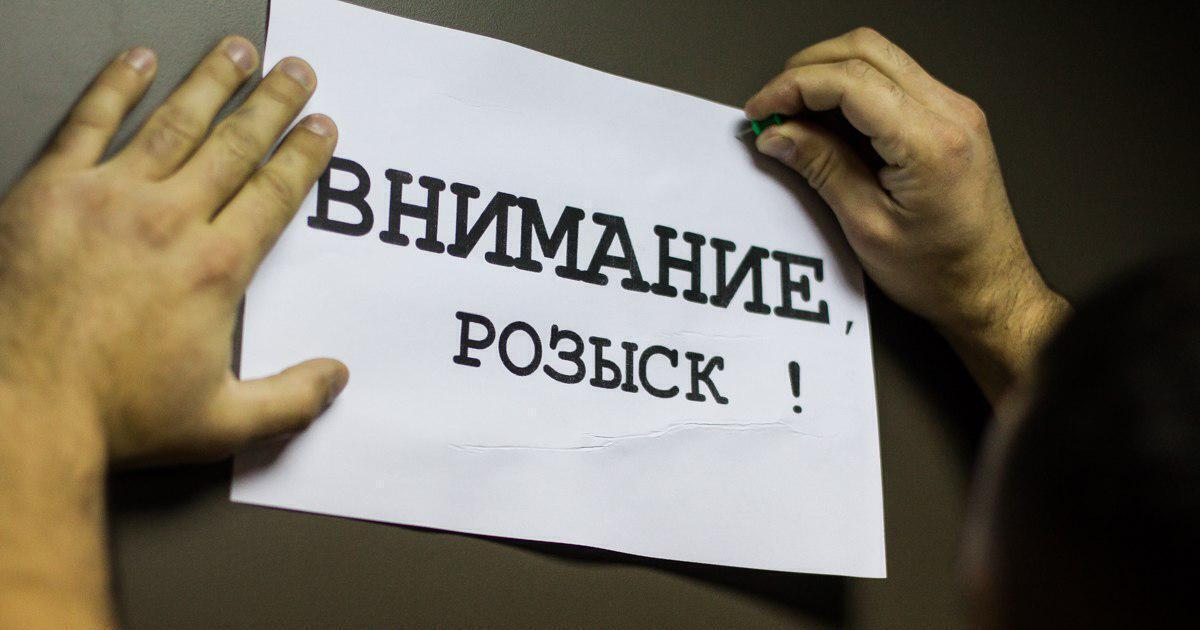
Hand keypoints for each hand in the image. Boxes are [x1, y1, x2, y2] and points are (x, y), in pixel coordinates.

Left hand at [0, 37, 346, 464]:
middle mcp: (170, 221)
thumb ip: (290, 398)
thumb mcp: (221, 422)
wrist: (20, 410)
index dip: (303, 155)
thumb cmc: (117, 417)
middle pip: (235, 146)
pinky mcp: (50, 194)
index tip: (320, 127)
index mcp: (216, 268)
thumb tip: (337, 376)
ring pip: (173, 124)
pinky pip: (89, 124)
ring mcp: (108, 200)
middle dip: (272, 103)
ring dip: (212, 83)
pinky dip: (115, 87)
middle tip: (296, 72)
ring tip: (238, 52)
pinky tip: (138, 60)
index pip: (274, 193)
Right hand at [745, 28, 1068, 399]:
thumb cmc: (941, 271)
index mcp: (931, 142)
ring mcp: (955, 110)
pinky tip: (827, 120)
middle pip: (863, 51)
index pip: (849, 81)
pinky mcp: (950, 116)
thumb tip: (780, 135)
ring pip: (878, 56)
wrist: (988, 287)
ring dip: (827, 75)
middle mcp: (951, 113)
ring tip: (794, 116)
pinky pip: (893, 78)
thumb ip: (822, 169)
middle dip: (806, 70)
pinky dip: (851, 88)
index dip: (793, 87)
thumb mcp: (867, 226)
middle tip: (772, 109)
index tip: (761, 110)